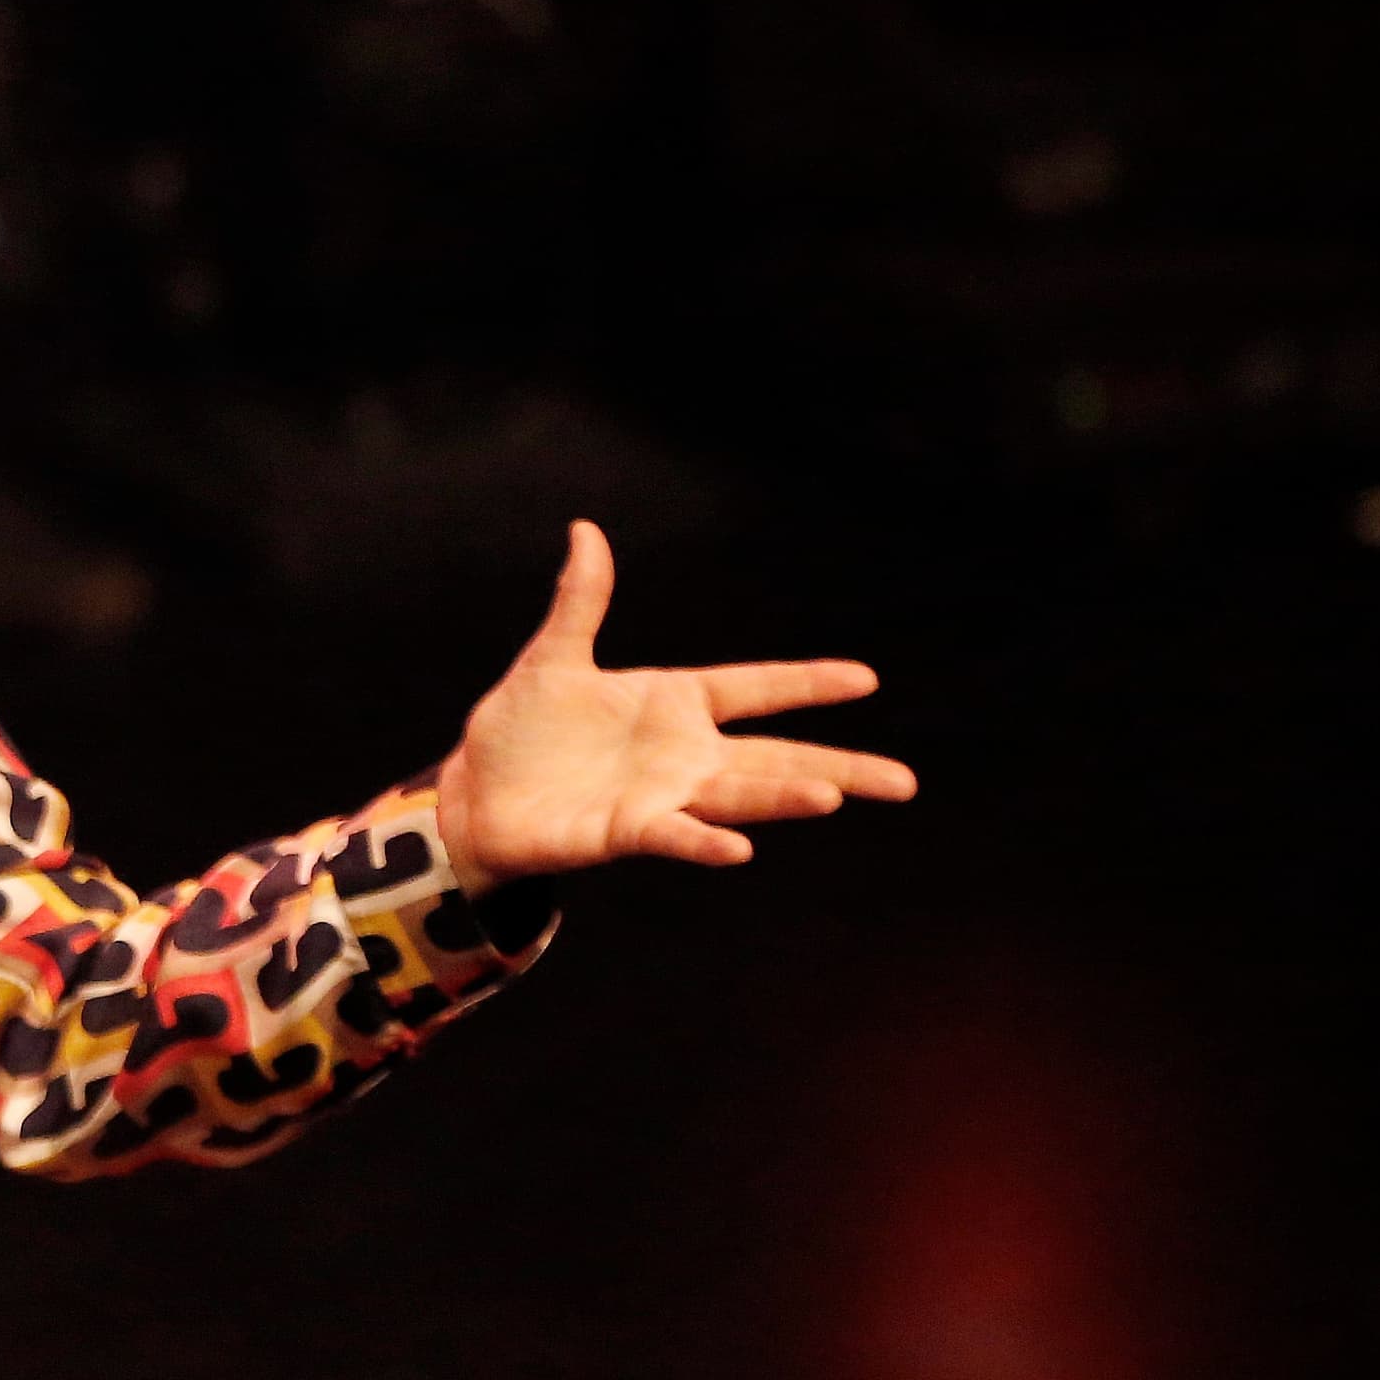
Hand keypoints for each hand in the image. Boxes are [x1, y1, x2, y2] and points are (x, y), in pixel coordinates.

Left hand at [435, 521, 915, 885]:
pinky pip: (673, 836)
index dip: (805, 683)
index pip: (755, 689)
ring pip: (737, 796)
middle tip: (903, 782)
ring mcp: (659, 796)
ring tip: (832, 797)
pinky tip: (739, 849)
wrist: (476, 793)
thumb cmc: (521, 729)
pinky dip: (704, 841)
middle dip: (837, 767)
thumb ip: (581, 602)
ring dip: (782, 797)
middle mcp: (682, 754)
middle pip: (775, 757)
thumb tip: (585, 531)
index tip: (865, 679)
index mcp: (674, 703)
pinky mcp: (624, 832)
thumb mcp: (552, 658)